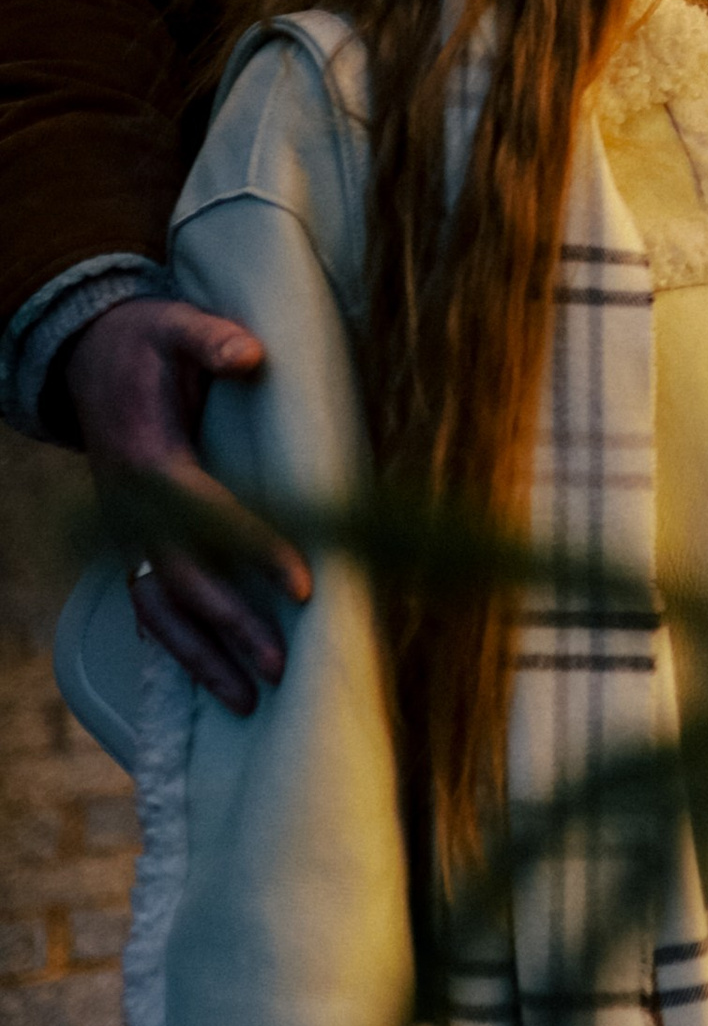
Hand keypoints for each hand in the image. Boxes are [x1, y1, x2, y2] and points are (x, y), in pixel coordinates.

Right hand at [61, 298, 309, 715]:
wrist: (87, 358)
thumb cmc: (144, 343)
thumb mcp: (173, 325)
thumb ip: (211, 340)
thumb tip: (249, 355)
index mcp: (151, 462)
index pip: (210, 519)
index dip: (256, 553)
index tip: (303, 588)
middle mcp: (134, 509)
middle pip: (183, 584)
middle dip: (230, 630)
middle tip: (279, 669)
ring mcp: (127, 530)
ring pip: (160, 609)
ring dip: (202, 658)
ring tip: (248, 700)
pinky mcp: (131, 539)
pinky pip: (149, 602)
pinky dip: (174, 643)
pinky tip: (206, 678)